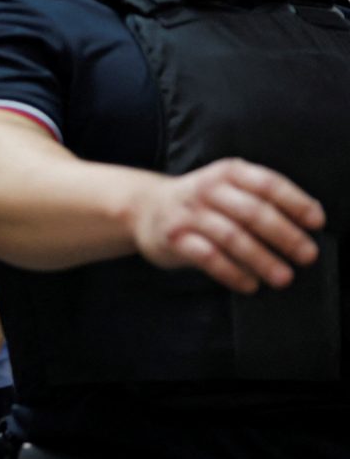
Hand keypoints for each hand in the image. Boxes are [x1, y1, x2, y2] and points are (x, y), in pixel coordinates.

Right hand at [131, 158, 323, 294]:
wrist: (142, 208)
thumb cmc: (198, 202)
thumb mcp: (225, 186)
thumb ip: (257, 199)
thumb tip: (302, 228)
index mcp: (227, 173)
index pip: (267, 184)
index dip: (295, 202)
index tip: (316, 222)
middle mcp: (207, 190)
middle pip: (253, 212)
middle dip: (285, 235)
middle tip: (307, 256)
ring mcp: (189, 214)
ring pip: (232, 237)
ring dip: (262, 259)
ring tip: (283, 277)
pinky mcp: (175, 239)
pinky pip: (208, 257)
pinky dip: (232, 273)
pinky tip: (249, 285)